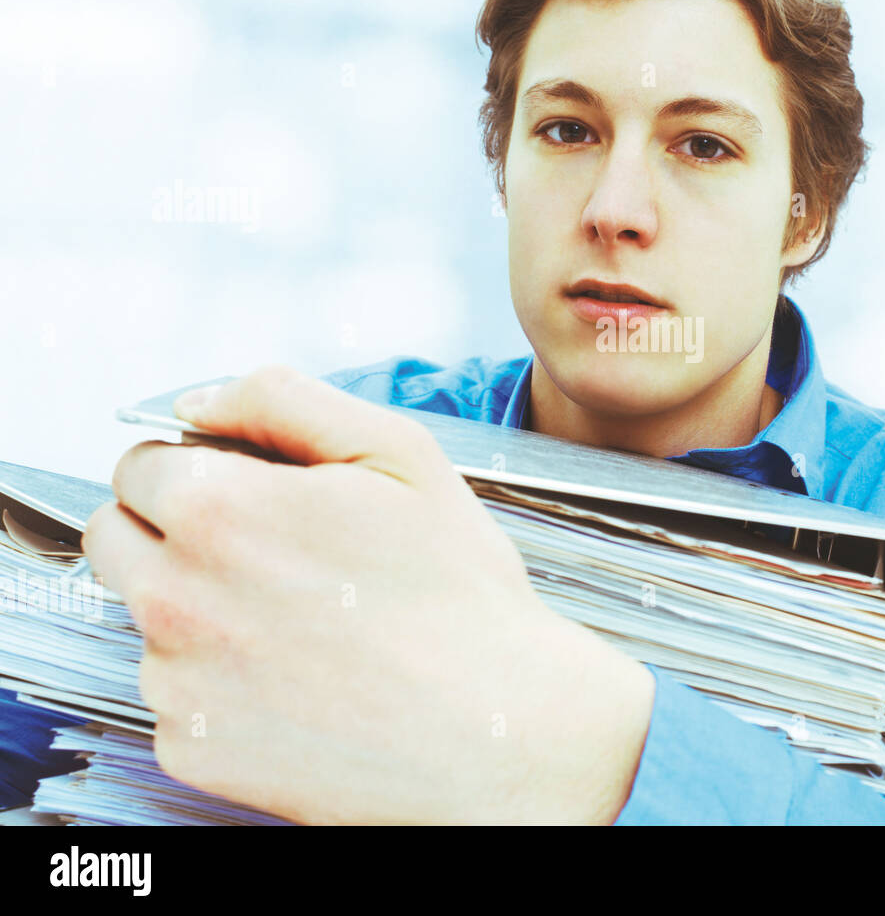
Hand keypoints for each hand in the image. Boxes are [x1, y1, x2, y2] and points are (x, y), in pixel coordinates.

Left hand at [82, 365, 653, 823]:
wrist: (500, 730)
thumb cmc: (459, 595)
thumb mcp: (399, 454)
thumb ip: (284, 401)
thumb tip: (197, 402)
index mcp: (218, 510)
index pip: (141, 464)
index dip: (202, 468)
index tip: (254, 493)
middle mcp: (175, 597)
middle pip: (117, 536)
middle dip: (173, 529)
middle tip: (265, 549)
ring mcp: (177, 682)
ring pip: (146, 618)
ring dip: (198, 608)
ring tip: (301, 623)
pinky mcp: (191, 750)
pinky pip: (176, 696)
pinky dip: (219, 684)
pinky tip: (297, 682)